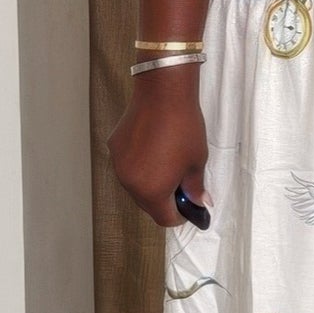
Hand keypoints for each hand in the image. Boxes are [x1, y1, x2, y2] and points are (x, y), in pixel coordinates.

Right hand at [107, 81, 210, 226]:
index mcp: (151, 192)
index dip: (179, 216)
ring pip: (136, 185)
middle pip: (147, 204)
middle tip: (181, 185)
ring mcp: (119, 165)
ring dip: (150, 182)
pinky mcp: (115, 147)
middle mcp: (129, 183)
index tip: (188, 207)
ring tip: (167, 163)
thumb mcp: (196, 161)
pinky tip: (153, 148)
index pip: (164, 218)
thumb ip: (195, 187)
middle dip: (164, 199)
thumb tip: (199, 202)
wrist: (163, 94)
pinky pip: (128, 165)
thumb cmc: (183, 128)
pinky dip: (140, 164)